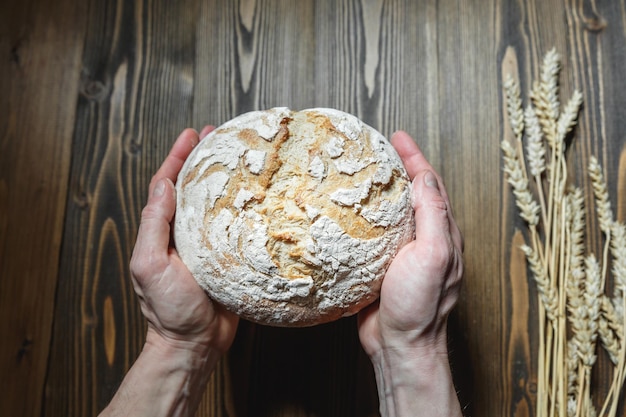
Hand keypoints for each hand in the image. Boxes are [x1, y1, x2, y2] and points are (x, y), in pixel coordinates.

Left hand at [129, 126, 238, 354]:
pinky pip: (239, 227)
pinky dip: (247, 208)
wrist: (196, 344)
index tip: (192, 134)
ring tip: (242, 156)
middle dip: (204, 159)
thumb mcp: (150, 264)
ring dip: (228, 179)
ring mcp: (210, 244)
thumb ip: (154, 225)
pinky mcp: (231, 258)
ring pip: (218, 204)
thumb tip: (163, 185)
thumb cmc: (169, 309)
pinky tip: (260, 197)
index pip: (168, 184)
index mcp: (164, 231)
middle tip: (220, 135)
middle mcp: (185, 233)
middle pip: (195, 187)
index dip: (178, 157)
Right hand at [357, 131, 463, 415]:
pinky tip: (346, 211)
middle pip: (412, 192)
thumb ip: (433, 215)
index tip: (397, 136)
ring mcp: (403, 253)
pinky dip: (362, 215)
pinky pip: (372, 233)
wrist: (400, 345)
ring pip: (391, 211)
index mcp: (441, 232)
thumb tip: (425, 178)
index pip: (429, 184)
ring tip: (360, 170)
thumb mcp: (434, 255)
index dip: (415, 157)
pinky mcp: (381, 266)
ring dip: (379, 188)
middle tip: (377, 146)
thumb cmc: (421, 305)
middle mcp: (425, 239)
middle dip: (398, 166)